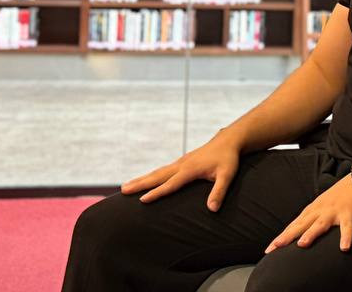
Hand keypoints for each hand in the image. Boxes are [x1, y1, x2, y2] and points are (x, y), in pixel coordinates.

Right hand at [120, 131, 241, 208]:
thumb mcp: (227, 176)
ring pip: (157, 172)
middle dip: (140, 184)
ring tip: (125, 187)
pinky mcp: (182, 162)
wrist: (228, 141)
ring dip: (141, 179)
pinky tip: (145, 180)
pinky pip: (162, 170)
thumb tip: (212, 210)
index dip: (157, 193)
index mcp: (190, 170)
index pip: (171, 184)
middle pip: (157, 176)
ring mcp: (180, 162)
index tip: (142, 200)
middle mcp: (181, 165)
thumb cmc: (229, 159)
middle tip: (123, 191)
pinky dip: (151, 176)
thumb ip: (219, 192)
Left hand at [266, 174, 351, 252]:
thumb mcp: (323, 207)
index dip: (281, 237)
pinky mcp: (349, 213)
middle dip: (287, 236)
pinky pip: (347, 227)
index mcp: (313, 210)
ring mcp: (334, 211)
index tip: (268, 250)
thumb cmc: (341, 197)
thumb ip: (312, 220)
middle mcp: (320, 210)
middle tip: (275, 247)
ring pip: (321, 224)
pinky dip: (346, 237)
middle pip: (301, 224)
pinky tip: (344, 248)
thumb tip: (299, 236)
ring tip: (301, 244)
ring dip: (311, 233)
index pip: (294, 225)